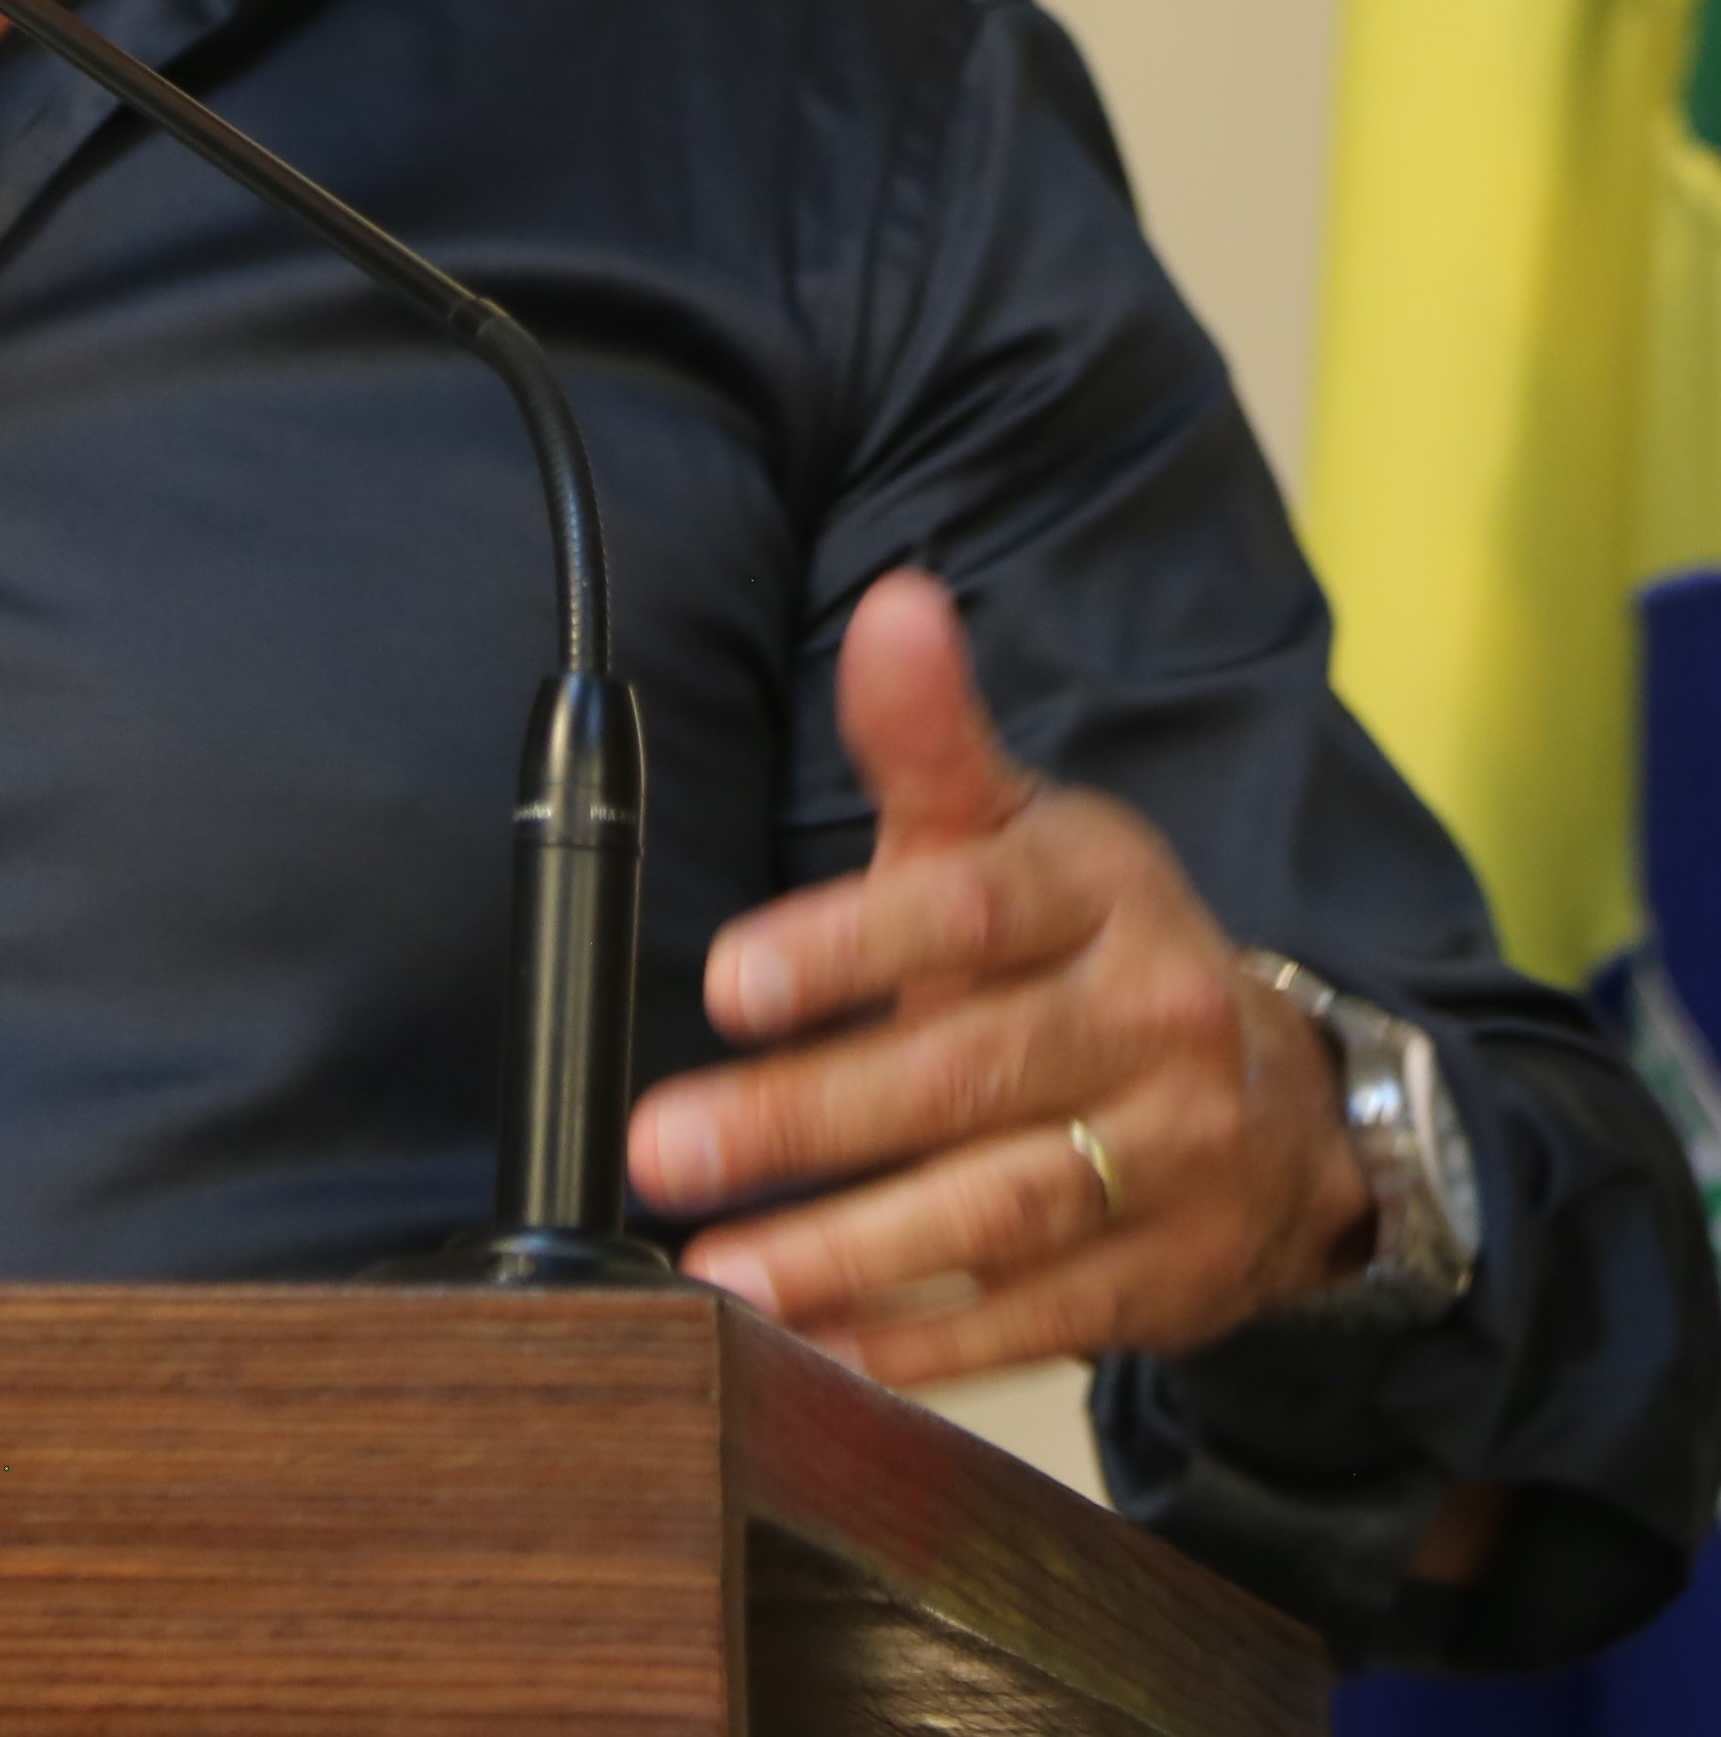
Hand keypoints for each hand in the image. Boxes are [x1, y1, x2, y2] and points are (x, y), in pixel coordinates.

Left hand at [625, 568, 1371, 1383]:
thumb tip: (894, 605)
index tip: (725, 981)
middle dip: (803, 1118)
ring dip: (847, 1252)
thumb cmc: (1090, 941)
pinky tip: (815, 1350)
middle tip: (667, 1143)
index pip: (969, 914)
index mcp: (1101, 892)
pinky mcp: (1170, 1281)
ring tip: (721, 1269)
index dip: (844, 946)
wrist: (1289, 1099)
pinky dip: (921, 1343)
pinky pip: (1035, 1320)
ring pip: (997, 1214)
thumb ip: (930, 733)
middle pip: (964, 1077)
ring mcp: (1174, 1162)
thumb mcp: (1019, 824)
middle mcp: (1153, 1023)